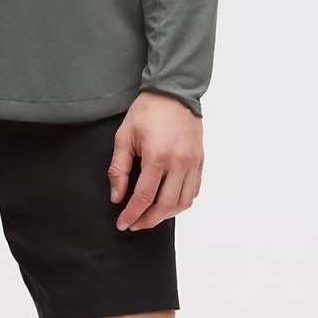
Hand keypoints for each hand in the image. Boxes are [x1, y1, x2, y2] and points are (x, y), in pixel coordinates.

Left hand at [108, 92, 203, 230]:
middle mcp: (179, 162)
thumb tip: (117, 197)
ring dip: (166, 215)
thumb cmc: (147, 112)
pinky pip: (194, 190)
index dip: (131, 214)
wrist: (174, 92)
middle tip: (135, 224)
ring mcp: (192, 162)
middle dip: (148, 220)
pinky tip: (168, 202)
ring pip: (182, 202)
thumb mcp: (124, 137)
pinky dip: (181, 202)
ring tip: (150, 216)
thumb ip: (119, 170)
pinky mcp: (199, 160)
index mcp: (158, 156)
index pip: (143, 197)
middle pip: (165, 206)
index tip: (123, 223)